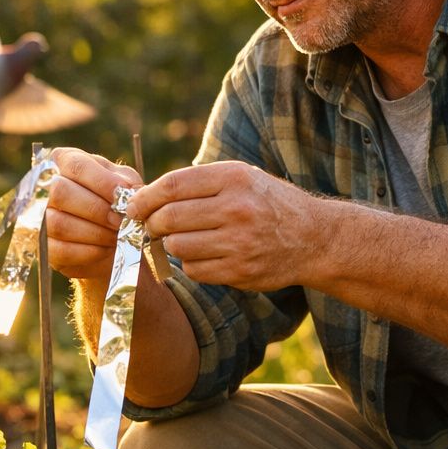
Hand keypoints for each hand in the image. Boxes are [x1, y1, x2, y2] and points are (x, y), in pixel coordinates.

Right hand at [46, 147, 140, 280]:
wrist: (110, 239)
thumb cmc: (115, 202)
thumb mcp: (124, 184)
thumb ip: (125, 183)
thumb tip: (126, 193)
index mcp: (63, 161)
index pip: (76, 166)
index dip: (102, 182)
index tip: (125, 197)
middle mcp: (42, 186)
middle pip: (61, 192)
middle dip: (97, 210)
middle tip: (121, 221)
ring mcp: (37, 217)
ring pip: (59, 223)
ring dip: (95, 233)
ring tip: (116, 236)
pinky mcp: (43, 248)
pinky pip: (61, 250)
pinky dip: (89, 251)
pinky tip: (106, 249)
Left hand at [127, 161, 323, 291]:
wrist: (314, 238)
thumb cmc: (267, 203)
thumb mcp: (242, 177)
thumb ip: (199, 183)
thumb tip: (146, 196)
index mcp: (234, 178)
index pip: (172, 186)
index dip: (145, 198)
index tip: (133, 206)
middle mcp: (236, 209)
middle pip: (169, 218)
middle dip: (152, 223)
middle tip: (152, 225)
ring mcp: (239, 242)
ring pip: (177, 246)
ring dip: (172, 244)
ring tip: (184, 238)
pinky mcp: (240, 271)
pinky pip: (194, 269)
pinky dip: (191, 263)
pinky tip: (204, 254)